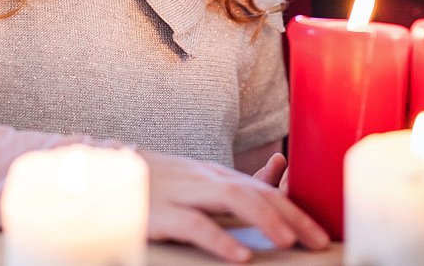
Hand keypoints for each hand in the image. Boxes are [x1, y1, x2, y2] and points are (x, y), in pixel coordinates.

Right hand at [141, 150, 329, 262]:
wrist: (102, 173)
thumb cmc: (156, 184)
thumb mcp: (200, 181)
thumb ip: (238, 182)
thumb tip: (280, 167)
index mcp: (216, 176)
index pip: (265, 191)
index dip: (296, 210)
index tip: (321, 232)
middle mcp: (205, 180)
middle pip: (257, 193)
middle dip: (292, 216)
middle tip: (319, 240)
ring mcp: (183, 193)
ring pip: (232, 199)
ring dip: (264, 219)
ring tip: (289, 241)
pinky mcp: (161, 213)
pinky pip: (195, 224)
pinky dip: (220, 238)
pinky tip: (240, 255)